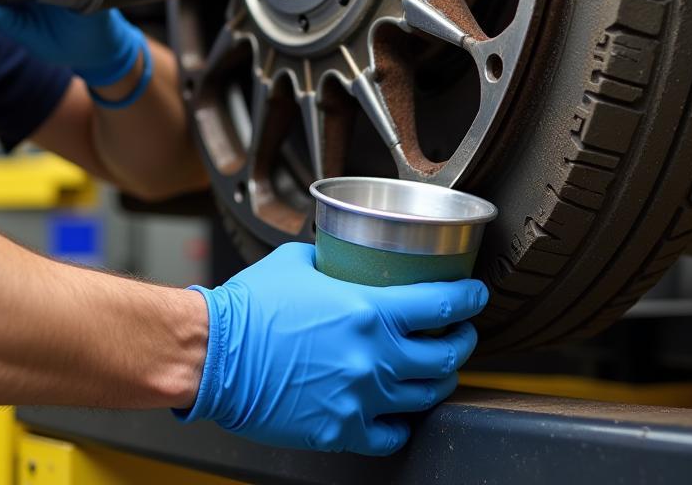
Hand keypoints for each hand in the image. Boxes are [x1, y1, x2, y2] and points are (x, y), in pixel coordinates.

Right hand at [179, 242, 486, 455]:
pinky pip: (391, 434)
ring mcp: (359, 398)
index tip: (476, 295)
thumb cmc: (250, 308)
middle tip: (461, 334)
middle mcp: (372, 357)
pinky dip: (402, 423)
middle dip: (462, 342)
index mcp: (367, 311)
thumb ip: (332, 261)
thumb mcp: (297, 263)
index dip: (469, 299)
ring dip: (439, 380)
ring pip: (426, 396)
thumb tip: (342, 257)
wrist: (215, 356)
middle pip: (445, 356)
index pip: (441, 305)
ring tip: (437, 370)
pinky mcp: (340, 430)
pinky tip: (399, 412)